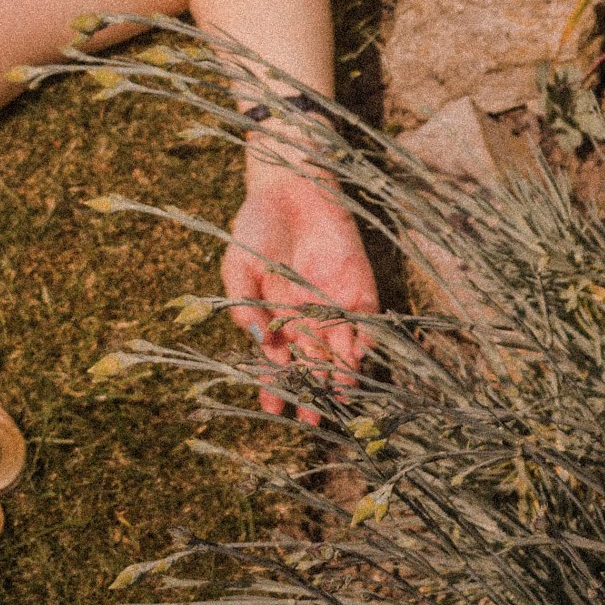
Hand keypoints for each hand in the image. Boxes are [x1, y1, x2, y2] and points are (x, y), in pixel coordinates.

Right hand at [220, 172, 378, 425]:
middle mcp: (307, 316)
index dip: (275, 386)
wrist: (290, 183)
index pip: (277, 362)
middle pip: (311, 365)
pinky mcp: (359, 286)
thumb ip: (244, 304)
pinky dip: (364, 341)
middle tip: (311, 421)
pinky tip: (358, 359)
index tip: (273, 411)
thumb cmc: (257, 223)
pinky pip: (365, 321)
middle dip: (311, 393)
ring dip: (339, 375)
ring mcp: (335, 303)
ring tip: (336, 398)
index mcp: (276, 316)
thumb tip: (257, 343)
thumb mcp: (238, 265)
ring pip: (340, 350)